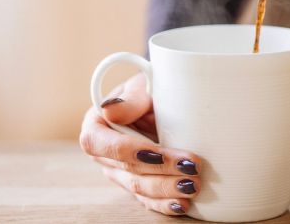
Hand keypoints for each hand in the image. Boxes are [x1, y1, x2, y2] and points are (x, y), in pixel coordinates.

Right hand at [79, 73, 202, 216]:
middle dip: (162, 173)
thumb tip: (111, 110)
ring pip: (139, 188)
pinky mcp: (136, 184)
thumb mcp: (141, 84)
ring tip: (193, 186)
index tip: (159, 154)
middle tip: (192, 169)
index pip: (105, 145)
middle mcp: (104, 154)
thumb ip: (130, 98)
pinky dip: (165, 204)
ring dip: (167, 190)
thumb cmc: (149, 88)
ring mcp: (119, 172)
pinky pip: (147, 199)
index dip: (131, 152)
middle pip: (128, 171)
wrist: (162, 96)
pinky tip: (182, 204)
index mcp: (96, 126)